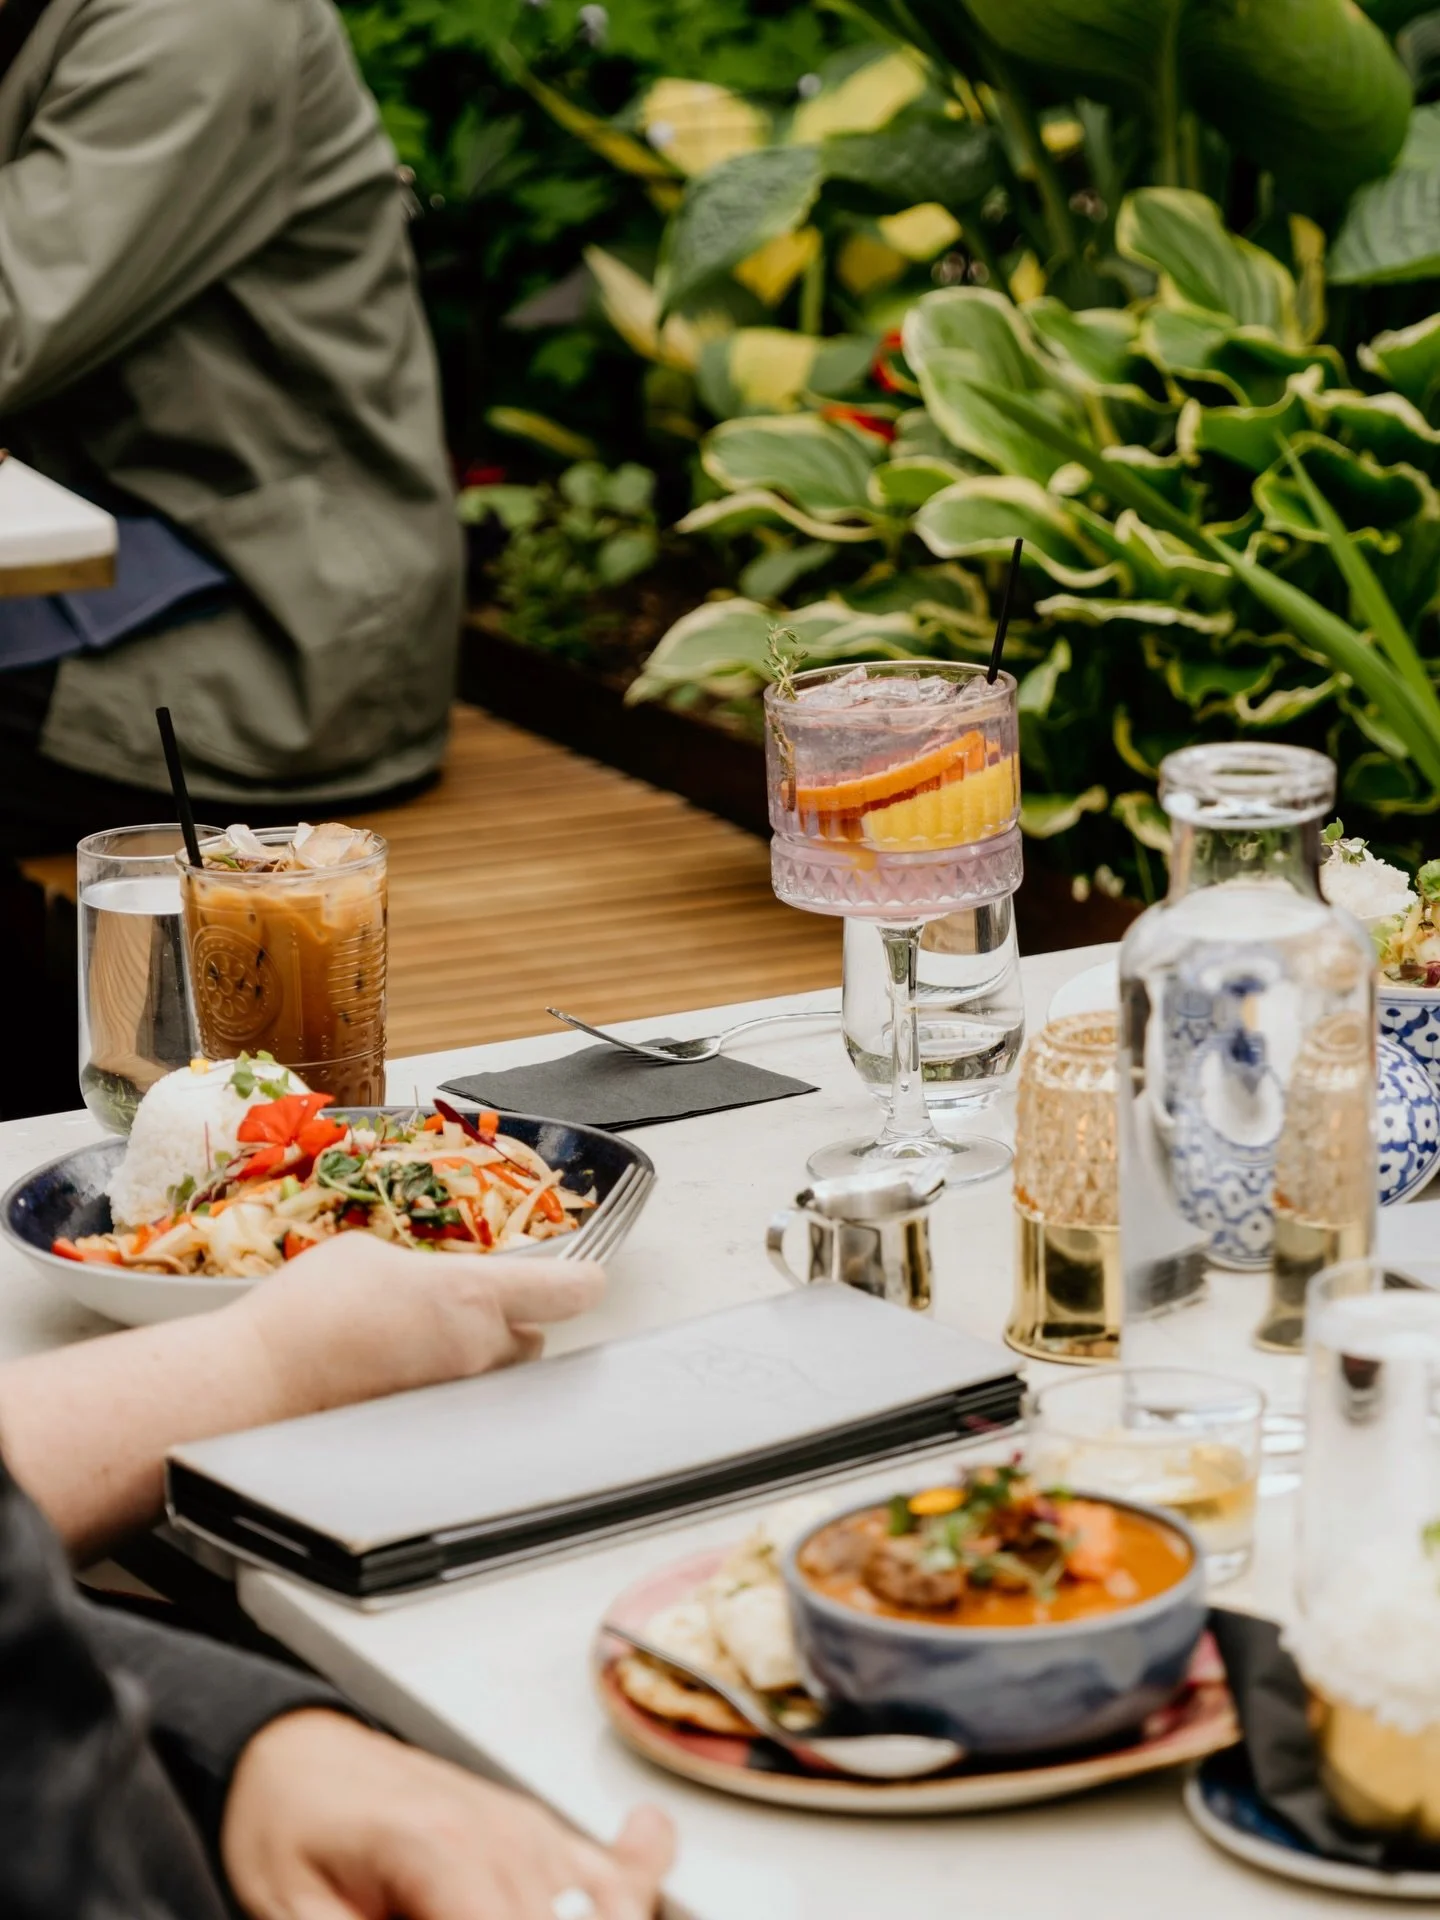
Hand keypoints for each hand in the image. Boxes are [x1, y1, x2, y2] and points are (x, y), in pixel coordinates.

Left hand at [222, 1709, 673, 1919]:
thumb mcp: (292, 1911)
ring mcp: (532, 1832)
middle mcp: (504, 1834)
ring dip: (613, 1916)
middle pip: (580, 1915)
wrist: (293, 1760)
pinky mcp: (541, 1838)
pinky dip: (642, 1884)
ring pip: (614, 1902)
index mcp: (440, 1852)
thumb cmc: (287, 1831)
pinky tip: (648, 1875)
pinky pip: (622, 1867)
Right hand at [227, 1235, 603, 1419]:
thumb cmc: (308, 1309)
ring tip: (420, 1344)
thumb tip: (435, 1284)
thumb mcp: (371, 1254)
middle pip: (533, 1339)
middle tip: (462, 1309)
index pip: (569, 1291)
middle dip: (511, 1324)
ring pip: (497, 1376)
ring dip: (479, 1360)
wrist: (260, 1381)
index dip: (583, 1281)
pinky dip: (443, 1391)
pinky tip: (396, 1376)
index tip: (586, 1276)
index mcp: (472, 1295)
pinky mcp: (431, 1432)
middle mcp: (477, 1351)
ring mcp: (457, 1399)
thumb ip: (426, 1269)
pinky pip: (461, 1406)